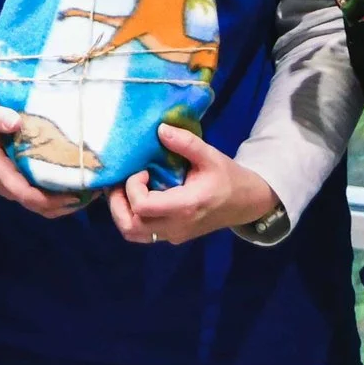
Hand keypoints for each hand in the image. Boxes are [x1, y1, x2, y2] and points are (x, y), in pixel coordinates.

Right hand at [0, 103, 82, 219]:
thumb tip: (15, 122)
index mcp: (2, 176)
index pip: (27, 196)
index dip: (51, 200)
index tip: (75, 194)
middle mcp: (11, 187)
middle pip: (42, 207)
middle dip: (68, 204)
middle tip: (94, 192)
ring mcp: (18, 188)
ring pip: (46, 206)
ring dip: (69, 203)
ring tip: (93, 190)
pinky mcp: (25, 183)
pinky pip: (46, 197)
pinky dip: (63, 196)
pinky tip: (80, 184)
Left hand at [105, 125, 280, 246]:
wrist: (246, 203)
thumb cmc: (228, 178)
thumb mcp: (210, 156)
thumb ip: (186, 143)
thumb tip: (160, 129)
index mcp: (186, 207)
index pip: (143, 207)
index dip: (132, 187)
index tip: (141, 170)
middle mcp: (176, 226)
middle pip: (130, 226)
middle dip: (117, 203)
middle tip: (119, 182)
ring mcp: (173, 235)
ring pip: (133, 234)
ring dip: (121, 212)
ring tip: (124, 190)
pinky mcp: (172, 235)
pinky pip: (143, 233)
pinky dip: (132, 217)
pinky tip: (137, 196)